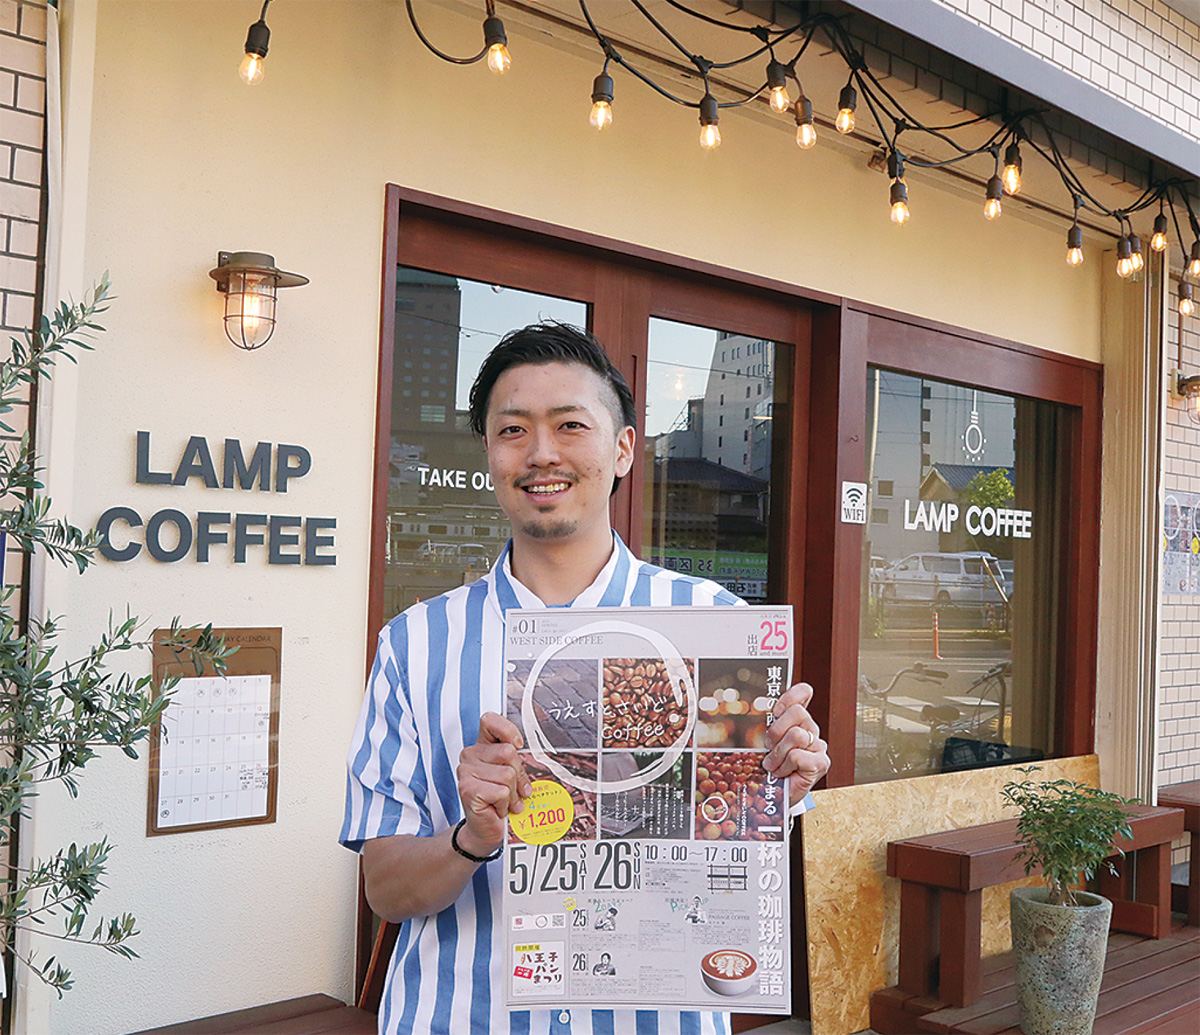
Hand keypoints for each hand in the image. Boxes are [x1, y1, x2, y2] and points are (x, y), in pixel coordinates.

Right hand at [456, 712, 532, 855]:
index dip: (507, 730)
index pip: (489, 720)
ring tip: (504, 802)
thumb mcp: (510, 774)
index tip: (517, 745)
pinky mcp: (467, 789)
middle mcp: (469, 755)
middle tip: (513, 791)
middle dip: (518, 776)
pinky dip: (505, 804)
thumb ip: (514, 760)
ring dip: (512, 794)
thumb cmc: (499, 800)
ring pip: (507, 774)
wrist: (484, 829)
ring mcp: (466, 771)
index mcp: (481, 746)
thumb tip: (526, 753)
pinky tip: (496, 808)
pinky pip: (501, 791)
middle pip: (508, 752)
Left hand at [763, 682, 829, 805]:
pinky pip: (797, 755)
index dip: (790, 696)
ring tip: (773, 765)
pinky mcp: (821, 763)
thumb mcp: (767, 743)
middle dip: (777, 730)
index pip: (804, 693)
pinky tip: (784, 773)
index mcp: (799, 721)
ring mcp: (819, 747)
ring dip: (778, 753)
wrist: (777, 797)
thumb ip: (770, 726)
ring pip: (796, 734)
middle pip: (797, 712)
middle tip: (769, 746)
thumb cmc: (772, 768)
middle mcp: (812, 730)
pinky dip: (784, 766)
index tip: (776, 711)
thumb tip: (766, 713)